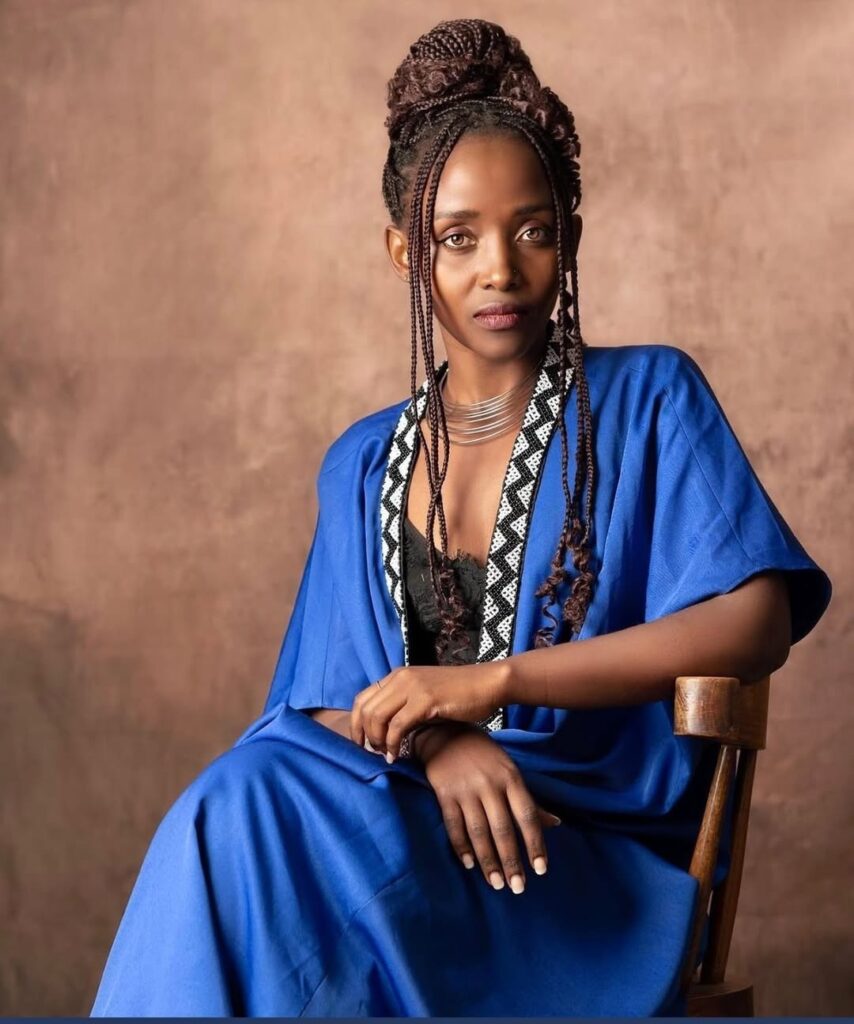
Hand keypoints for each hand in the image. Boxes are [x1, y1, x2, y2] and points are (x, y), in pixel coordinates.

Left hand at [349, 662, 508, 759]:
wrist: (488, 684)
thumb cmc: (460, 696)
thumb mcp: (425, 698)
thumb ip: (404, 708)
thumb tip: (385, 733)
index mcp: (398, 676)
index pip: (361, 699)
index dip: (356, 725)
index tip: (362, 745)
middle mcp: (401, 677)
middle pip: (364, 709)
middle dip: (363, 736)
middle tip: (374, 754)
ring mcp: (412, 686)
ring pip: (376, 717)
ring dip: (377, 741)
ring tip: (386, 755)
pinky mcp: (425, 699)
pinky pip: (397, 725)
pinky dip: (393, 744)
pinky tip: (398, 755)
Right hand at [413, 722, 561, 893]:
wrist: (446, 732)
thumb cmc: (485, 756)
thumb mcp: (510, 771)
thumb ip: (530, 800)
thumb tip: (556, 824)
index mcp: (511, 777)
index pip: (527, 815)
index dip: (535, 843)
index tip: (540, 870)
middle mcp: (490, 784)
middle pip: (503, 829)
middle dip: (511, 860)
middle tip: (517, 887)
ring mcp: (466, 789)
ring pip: (479, 831)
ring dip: (488, 860)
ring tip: (496, 883)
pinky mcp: (444, 792)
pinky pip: (454, 825)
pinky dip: (461, 846)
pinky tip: (469, 864)